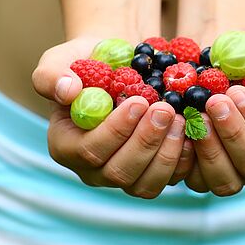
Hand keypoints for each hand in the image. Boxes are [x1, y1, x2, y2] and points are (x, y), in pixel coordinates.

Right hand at [32, 38, 194, 197]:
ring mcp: (122, 177)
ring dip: (166, 154)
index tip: (138, 102)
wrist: (119, 68)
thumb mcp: (62, 59)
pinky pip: (167, 181)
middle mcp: (92, 170)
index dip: (116, 131)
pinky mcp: (149, 176)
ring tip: (180, 119)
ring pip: (144, 185)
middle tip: (165, 109)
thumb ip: (53, 74)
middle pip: (118, 173)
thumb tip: (67, 91)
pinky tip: (191, 134)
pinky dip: (182, 161)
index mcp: (65, 146)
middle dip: (145, 142)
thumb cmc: (87, 63)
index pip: (89, 151)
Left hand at [185, 41, 244, 195]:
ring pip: (226, 181)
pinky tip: (183, 130)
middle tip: (214, 102)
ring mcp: (237, 177)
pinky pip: (197, 181)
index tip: (236, 92)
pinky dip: (187, 158)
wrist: (220, 68)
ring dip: (210, 148)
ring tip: (198, 116)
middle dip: (233, 132)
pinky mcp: (206, 180)